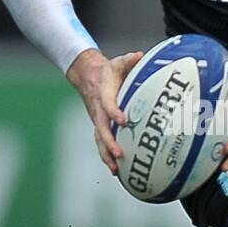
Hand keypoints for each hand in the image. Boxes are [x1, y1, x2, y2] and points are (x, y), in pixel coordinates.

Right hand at [67, 47, 143, 173]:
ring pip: (99, 140)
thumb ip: (129, 60)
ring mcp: (97, 120)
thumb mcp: (117, 62)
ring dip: (107, 155)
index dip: (114, 112)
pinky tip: (117, 171)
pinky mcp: (99, 126)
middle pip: (101, 129)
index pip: (108, 105)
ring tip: (116, 170)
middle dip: (110, 142)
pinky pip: (101, 143)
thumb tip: (141, 55)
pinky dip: (107, 157)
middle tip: (120, 154)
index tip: (123, 121)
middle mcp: (98, 110)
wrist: (87, 76)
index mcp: (103, 94)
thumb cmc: (107, 71)